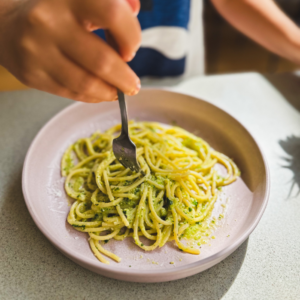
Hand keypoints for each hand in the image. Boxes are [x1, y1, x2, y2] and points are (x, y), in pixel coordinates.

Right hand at [0, 0, 140, 102]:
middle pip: (102, 60)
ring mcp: (38, 51)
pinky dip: (93, 96)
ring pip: (87, 83)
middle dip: (125, 79)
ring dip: (110, 92)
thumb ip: (110, 2)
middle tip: (133, 84)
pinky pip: (72, 92)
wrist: (6, 25)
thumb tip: (134, 10)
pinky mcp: (33, 75)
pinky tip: (100, 92)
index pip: (113, 14)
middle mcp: (49, 22)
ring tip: (118, 91)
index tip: (131, 49)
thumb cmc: (52, 11)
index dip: (131, 36)